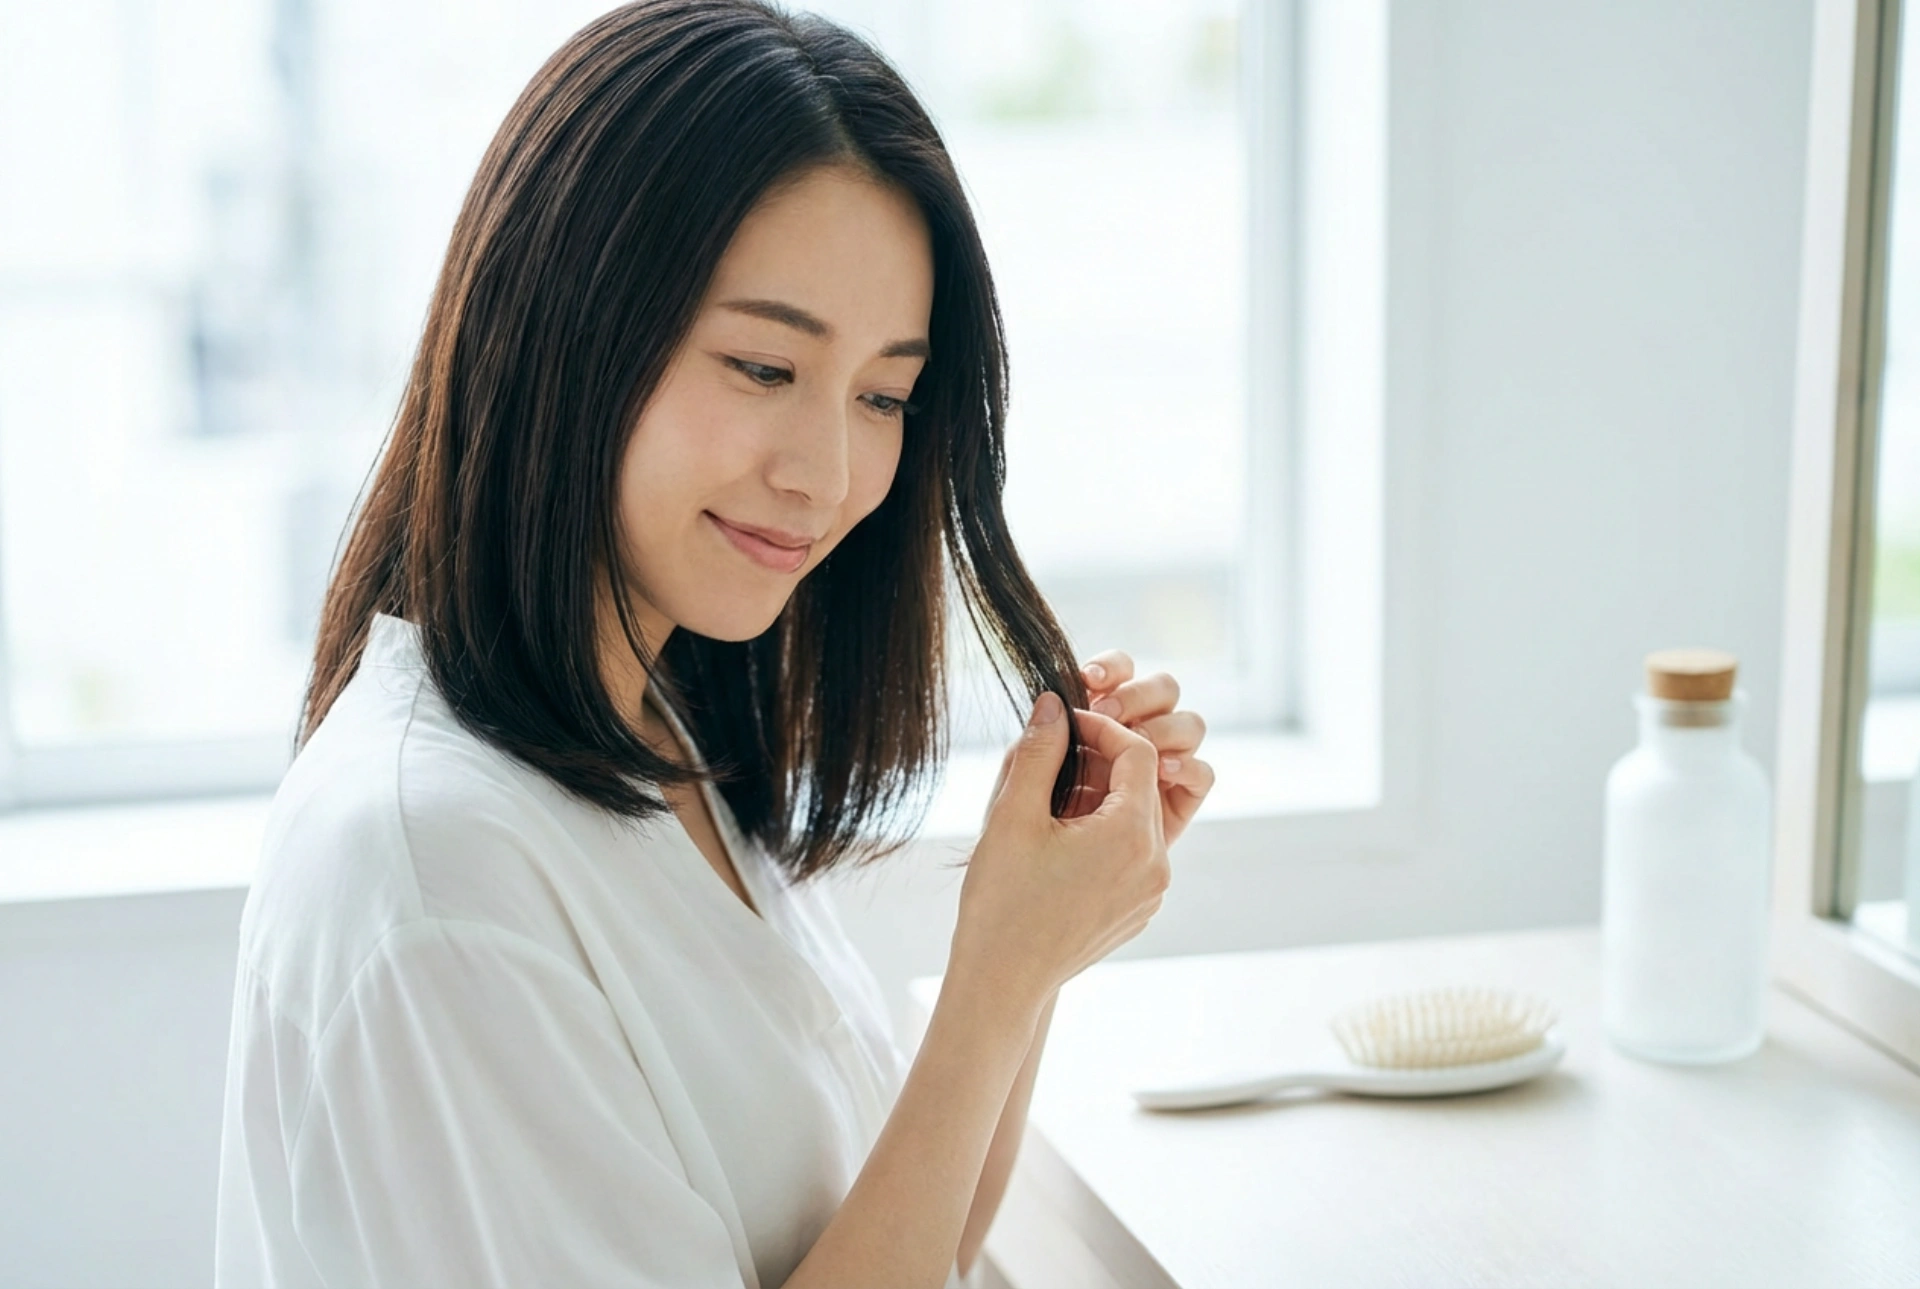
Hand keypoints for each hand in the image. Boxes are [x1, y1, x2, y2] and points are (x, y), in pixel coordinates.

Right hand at [953, 693, 1170, 1006]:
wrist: (1003, 980)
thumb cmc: (1002, 903)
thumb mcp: (1013, 816)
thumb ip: (1039, 752)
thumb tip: (1054, 705)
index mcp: (1131, 835)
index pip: (1137, 752)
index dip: (1100, 728)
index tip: (1062, 727)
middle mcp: (1155, 864)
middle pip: (1143, 784)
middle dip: (1102, 761)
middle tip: (1054, 758)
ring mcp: (1151, 892)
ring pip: (1138, 819)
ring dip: (1102, 797)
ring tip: (1051, 800)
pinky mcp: (1138, 910)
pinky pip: (1133, 854)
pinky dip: (1105, 833)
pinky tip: (1060, 840)